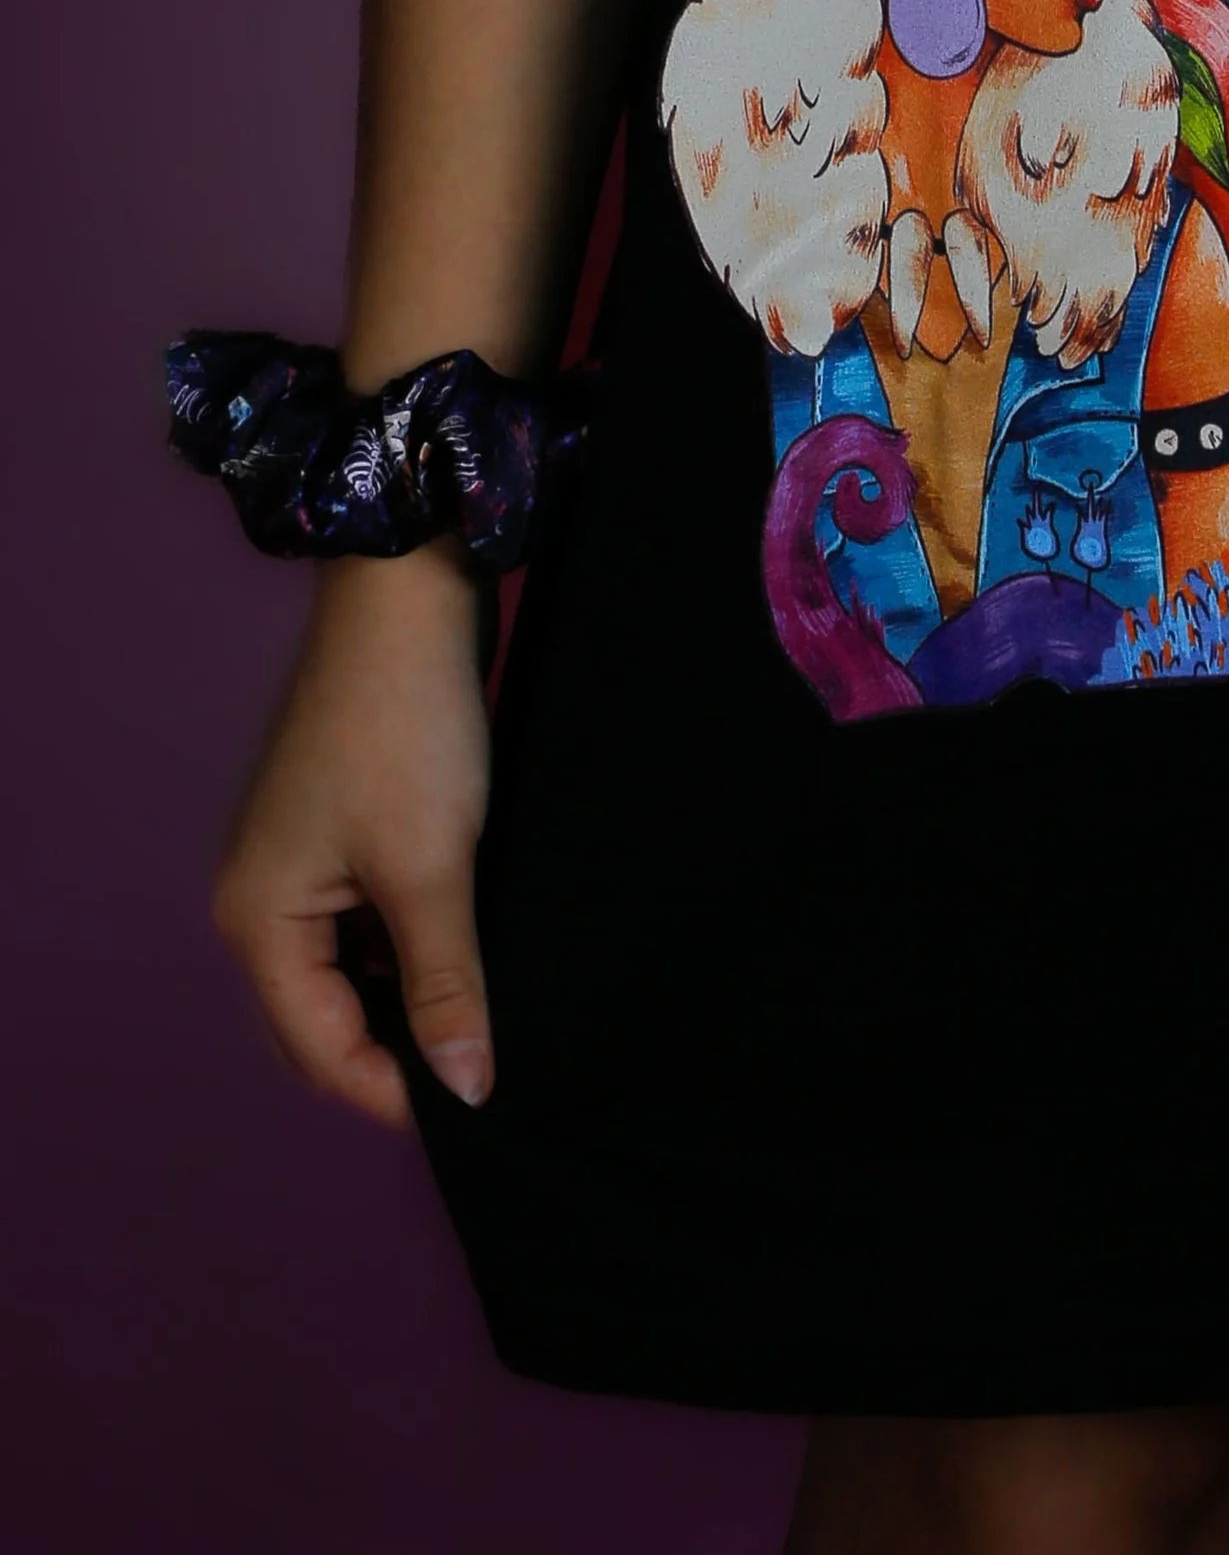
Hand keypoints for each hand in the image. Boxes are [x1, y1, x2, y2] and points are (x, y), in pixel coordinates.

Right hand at [211, 541, 492, 1128]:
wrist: (407, 598)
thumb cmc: (407, 734)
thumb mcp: (434, 869)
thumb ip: (447, 984)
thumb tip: (466, 1090)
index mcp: (260, 922)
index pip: (322, 1051)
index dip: (395, 1092)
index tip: (475, 1113)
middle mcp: (261, 901)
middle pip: (324, 1019)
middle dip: (396, 1053)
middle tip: (483, 1074)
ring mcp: (296, 863)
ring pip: (351, 971)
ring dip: (409, 998)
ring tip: (486, 1022)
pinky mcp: (338, 828)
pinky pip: (367, 921)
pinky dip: (412, 946)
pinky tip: (469, 954)